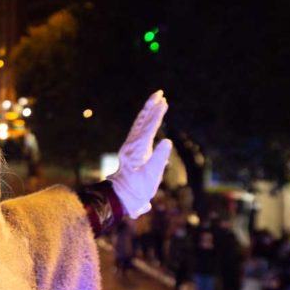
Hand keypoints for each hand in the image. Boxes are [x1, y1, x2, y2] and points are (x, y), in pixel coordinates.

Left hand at [107, 90, 171, 217]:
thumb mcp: (151, 176)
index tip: (164, 103)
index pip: (149, 127)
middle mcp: (131, 144)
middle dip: (151, 106)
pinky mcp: (131, 149)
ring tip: (156, 99)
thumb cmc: (138, 188)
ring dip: (148, 110)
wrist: (122, 196)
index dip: (157, 115)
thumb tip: (167, 141)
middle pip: (142, 120)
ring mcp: (130, 146)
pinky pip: (138, 129)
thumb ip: (159, 158)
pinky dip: (145, 119)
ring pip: (139, 123)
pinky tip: (149, 115)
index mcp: (137, 149)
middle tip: (160, 93)